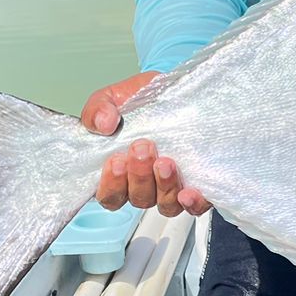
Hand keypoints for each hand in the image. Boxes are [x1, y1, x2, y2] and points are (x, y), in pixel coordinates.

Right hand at [82, 72, 209, 217]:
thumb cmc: (139, 102)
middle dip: (139, 176)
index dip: (112, 185)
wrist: (173, 90)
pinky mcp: (197, 184)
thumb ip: (98, 110)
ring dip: (164, 186)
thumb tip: (103, 124)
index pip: (110, 197)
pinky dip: (192, 203)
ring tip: (165, 162)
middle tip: (142, 148)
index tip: (117, 160)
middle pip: (139, 199)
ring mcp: (171, 186)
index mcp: (120, 173)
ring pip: (165, 204)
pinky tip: (189, 192)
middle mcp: (145, 185)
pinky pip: (196, 205)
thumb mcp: (112, 98)